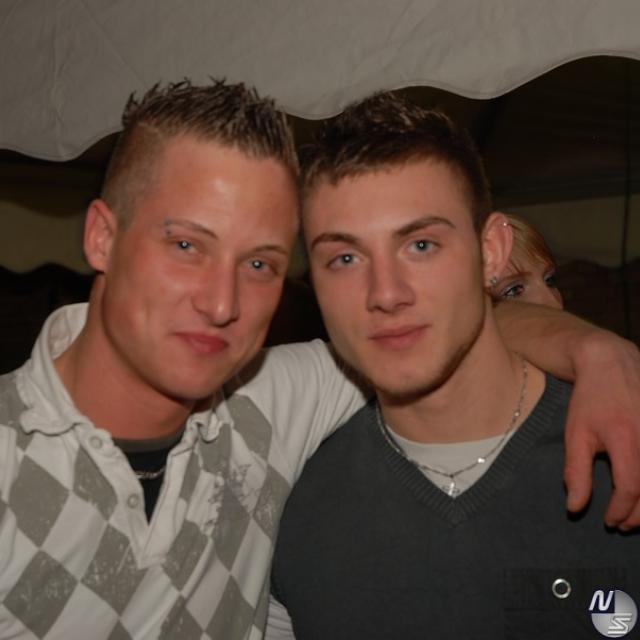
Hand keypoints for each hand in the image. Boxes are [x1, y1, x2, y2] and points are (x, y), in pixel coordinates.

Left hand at [564, 332, 639, 529]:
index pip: (630, 487)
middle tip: (622, 524)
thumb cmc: (590, 400)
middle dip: (639, 514)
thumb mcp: (576, 434)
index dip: (621, 510)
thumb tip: (574, 508)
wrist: (612, 364)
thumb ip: (576, 472)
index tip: (609, 520)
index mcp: (625, 438)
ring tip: (635, 515)